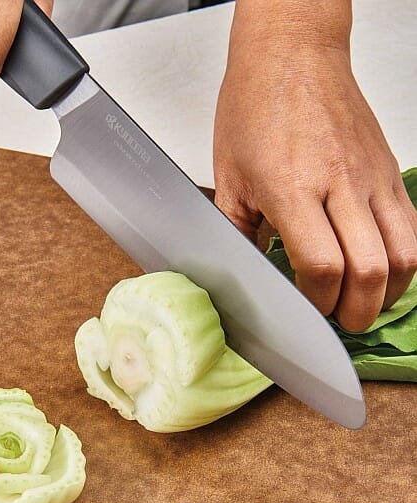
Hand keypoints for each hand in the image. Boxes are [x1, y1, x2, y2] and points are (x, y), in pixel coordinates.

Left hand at [214, 0, 416, 331]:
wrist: (292, 54)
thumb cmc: (255, 107)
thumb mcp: (230, 175)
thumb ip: (238, 229)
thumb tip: (247, 266)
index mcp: (291, 189)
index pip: (321, 267)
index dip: (315, 300)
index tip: (303, 307)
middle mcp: (340, 184)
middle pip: (369, 272)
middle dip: (355, 312)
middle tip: (338, 322)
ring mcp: (372, 177)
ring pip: (405, 254)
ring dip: (387, 293)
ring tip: (364, 304)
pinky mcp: (390, 170)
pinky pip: (413, 226)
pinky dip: (405, 260)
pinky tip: (383, 269)